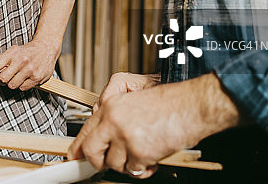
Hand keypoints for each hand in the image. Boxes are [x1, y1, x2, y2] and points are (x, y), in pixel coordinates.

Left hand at [0, 39, 58, 90]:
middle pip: (3, 79)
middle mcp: (21, 61)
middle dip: (2, 80)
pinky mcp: (37, 77)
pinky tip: (26, 78)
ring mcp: (29, 70)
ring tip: (18, 76)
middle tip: (6, 77)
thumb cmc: (26, 51)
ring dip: (12, 83)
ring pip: (12, 85)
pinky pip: (23, 88)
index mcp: (12, 53)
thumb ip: (2, 61)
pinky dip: (22, 85)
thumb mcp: (13, 51)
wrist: (46, 48)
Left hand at [67, 73, 239, 178]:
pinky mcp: (140, 152)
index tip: (76, 157)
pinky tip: (152, 156)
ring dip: (128, 163)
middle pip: (92, 152)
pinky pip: (134, 171)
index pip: (86, 131)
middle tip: (107, 163)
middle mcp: (113, 121)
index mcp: (110, 107)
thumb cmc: (168, 102)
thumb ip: (112, 113)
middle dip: (98, 162)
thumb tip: (100, 134)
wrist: (191, 106)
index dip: (79, 148)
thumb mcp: (133, 97)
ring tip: (142, 151)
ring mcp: (126, 137)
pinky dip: (144, 169)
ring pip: (114, 164)